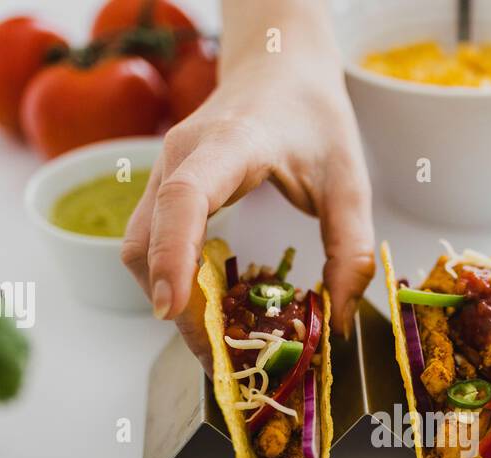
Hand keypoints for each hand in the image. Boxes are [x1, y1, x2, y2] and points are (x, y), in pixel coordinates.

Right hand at [122, 16, 373, 343]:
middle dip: (176, 305)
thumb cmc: (314, 118)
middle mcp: (181, 156)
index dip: (173, 257)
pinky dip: (174, 282)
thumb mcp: (350, 182)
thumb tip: (338, 320)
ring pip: (139, 249)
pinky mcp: (162, 188)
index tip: (174, 310)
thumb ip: (351, 250)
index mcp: (230, 145)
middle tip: (221, 358)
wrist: (280, 67)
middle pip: (147, 240)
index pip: (184, 199)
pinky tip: (214, 306)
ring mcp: (164, 171)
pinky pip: (151, 243)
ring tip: (221, 340)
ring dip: (172, 299)